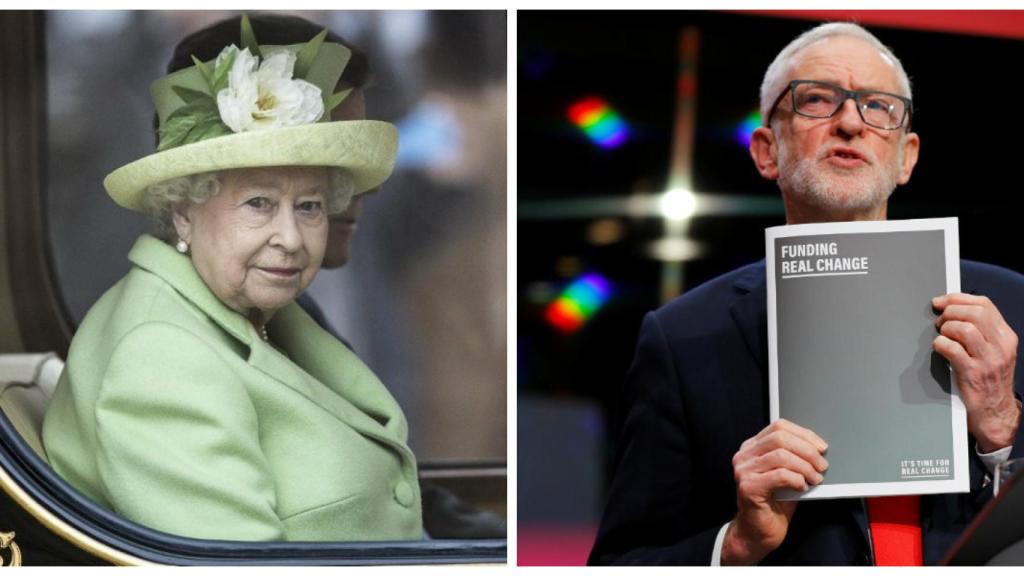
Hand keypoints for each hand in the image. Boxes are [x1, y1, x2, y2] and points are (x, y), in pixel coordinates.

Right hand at [721, 419, 828, 564]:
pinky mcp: (748, 487)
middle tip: (822, 466)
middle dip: (807, 451)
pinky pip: (780, 475)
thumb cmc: (774, 503)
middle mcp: (744, 456)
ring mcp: (743, 471)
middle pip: (780, 438)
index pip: (779, 427)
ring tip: (815, 478)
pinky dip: (797, 480)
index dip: (804, 434)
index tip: (821, 447)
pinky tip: (802, 487)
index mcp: (752, 448)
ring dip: (805, 467)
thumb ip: (795, 458)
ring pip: (781, 456)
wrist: (758, 532)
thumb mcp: (787, 474)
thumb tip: (819, 449)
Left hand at [933, 294, 1019, 452]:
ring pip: (964, 328)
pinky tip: (939, 348)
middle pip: (974, 313)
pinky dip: (940, 344)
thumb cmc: (989, 378)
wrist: (995, 412)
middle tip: (940, 322)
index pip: (984, 304)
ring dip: (945, 329)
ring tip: (941, 336)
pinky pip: (952, 349)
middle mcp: (1000, 346)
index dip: (958, 298)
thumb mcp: (994, 351)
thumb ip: (981, 330)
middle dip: (950, 312)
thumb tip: (953, 308)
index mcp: (1006, 336)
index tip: (941, 301)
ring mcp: (988, 360)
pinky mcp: (973, 373)